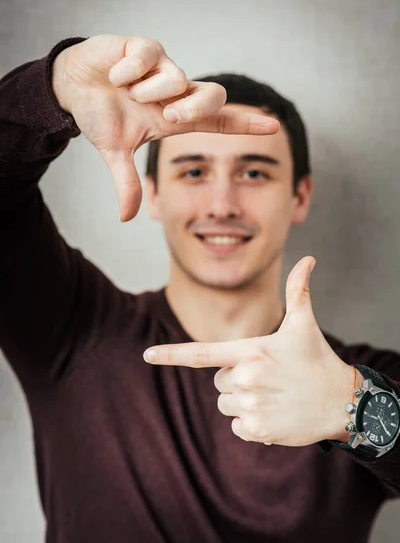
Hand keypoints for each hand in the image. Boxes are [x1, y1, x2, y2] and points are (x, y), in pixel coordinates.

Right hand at [52, 35, 278, 220]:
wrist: (73, 86)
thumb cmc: (101, 115)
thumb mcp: (115, 152)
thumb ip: (127, 182)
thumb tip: (126, 218)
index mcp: (175, 116)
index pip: (219, 120)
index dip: (246, 125)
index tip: (273, 127)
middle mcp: (176, 91)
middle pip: (213, 95)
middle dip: (193, 108)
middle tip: (167, 116)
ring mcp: (163, 67)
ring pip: (176, 79)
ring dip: (145, 91)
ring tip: (123, 91)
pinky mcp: (145, 46)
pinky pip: (147, 58)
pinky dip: (126, 72)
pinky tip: (114, 76)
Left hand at [143, 257, 356, 446]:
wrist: (342, 401)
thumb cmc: (317, 359)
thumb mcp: (304, 325)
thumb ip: (298, 291)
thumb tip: (308, 258)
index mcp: (251, 350)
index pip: (202, 353)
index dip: (171, 354)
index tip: (146, 355)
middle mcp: (248, 378)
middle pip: (219, 381)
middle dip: (236, 379)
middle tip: (266, 377)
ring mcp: (253, 406)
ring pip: (225, 403)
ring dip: (243, 401)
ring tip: (272, 395)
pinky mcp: (259, 430)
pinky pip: (236, 426)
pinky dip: (251, 422)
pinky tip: (274, 413)